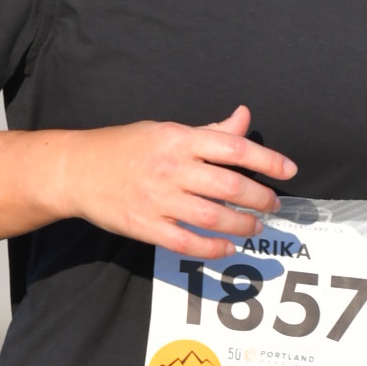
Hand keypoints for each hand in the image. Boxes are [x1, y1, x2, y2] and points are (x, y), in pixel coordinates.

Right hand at [69, 102, 295, 259]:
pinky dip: (213, 248)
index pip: (234, 149)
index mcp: (179, 139)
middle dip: (260, 199)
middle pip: (230, 186)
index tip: (289, 171)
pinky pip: (187, 242)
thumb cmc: (126, 147)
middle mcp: (172, 168)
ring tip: (256, 228)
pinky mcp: (145, 226)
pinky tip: (228, 248)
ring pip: (213, 217)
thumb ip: (209, 131)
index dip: (268, 160)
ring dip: (242, 225)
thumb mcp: (168, 130)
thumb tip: (244, 118)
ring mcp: (158, 199)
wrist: (77, 169)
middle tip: (273, 205)